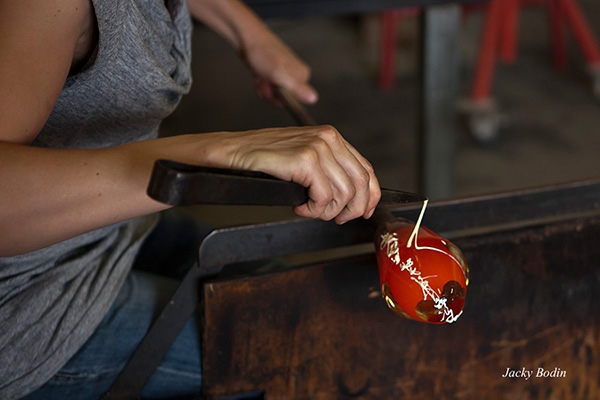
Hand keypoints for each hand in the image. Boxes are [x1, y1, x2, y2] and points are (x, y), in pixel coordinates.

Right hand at [217, 125, 379, 223]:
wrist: (234, 153)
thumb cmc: (265, 160)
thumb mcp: (305, 160)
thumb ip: (329, 171)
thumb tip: (353, 197)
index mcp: (332, 137)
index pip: (366, 170)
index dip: (369, 196)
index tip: (363, 212)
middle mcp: (328, 138)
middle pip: (360, 184)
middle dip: (352, 209)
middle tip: (334, 218)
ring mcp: (317, 147)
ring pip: (343, 194)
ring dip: (326, 211)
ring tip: (308, 209)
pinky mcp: (304, 159)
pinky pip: (323, 197)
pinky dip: (312, 209)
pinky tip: (298, 206)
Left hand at [242, 30, 317, 105]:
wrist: (247, 39)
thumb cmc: (263, 54)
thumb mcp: (280, 74)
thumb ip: (297, 88)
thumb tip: (314, 99)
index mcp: (302, 76)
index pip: (293, 101)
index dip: (279, 98)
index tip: (273, 86)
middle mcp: (296, 75)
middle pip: (282, 98)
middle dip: (270, 93)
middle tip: (265, 78)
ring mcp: (284, 74)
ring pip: (273, 93)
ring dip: (263, 87)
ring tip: (261, 75)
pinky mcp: (275, 73)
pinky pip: (268, 88)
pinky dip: (261, 84)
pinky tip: (258, 75)